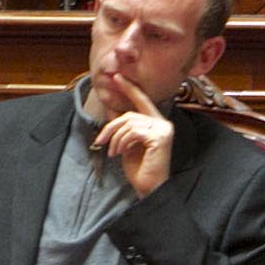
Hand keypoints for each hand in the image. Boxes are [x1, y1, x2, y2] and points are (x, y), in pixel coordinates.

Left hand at [93, 82, 175, 197]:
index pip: (141, 100)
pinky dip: (122, 142)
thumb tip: (111, 110)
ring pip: (129, 123)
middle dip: (110, 128)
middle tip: (100, 142)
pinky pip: (133, 132)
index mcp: (156, 123)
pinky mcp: (160, 137)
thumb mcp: (125, 144)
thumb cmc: (139, 168)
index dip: (129, 88)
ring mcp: (163, 130)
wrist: (148, 188)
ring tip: (113, 152)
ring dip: (115, 139)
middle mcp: (163, 123)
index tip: (116, 77)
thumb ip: (122, 127)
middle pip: (129, 115)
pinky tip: (120, 153)